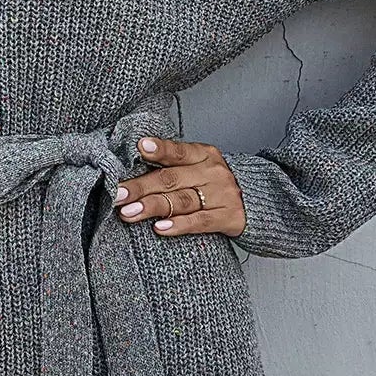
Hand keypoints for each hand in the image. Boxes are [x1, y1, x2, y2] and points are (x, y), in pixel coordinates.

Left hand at [112, 134, 247, 237]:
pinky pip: (199, 222)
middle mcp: (212, 172)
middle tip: (118, 194)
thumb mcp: (199, 166)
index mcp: (203, 154)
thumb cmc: (214, 183)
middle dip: (141, 187)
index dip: (160, 149)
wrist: (257, 201)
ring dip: (152, 207)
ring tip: (129, 212)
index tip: (140, 147)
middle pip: (171, 179)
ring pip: (181, 201)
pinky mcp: (227, 217)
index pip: (178, 151)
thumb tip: (130, 170)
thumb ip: (171, 165)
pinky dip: (178, 225)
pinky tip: (159, 228)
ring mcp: (221, 195)